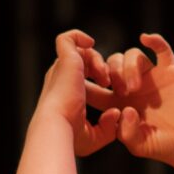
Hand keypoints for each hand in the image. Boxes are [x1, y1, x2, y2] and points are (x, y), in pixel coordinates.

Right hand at [36, 30, 119, 155]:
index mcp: (66, 94)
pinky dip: (78, 36)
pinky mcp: (65, 61)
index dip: (97, 78)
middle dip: (99, 69)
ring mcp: (62, 69)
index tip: (110, 88)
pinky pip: (67, 39)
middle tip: (110, 83)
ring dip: (97, 60)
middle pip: (81, 63)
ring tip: (105, 77)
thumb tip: (116, 113)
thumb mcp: (95, 136)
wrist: (57, 128)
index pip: (80, 78)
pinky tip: (91, 43)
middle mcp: (61, 79)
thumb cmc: (71, 137)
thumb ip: (108, 127)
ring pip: (79, 52)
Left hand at [86, 33, 173, 168]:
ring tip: (135, 87)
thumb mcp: (139, 146)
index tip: (86, 83)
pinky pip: (162, 49)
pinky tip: (147, 39)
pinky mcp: (170, 73)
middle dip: (110, 72)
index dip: (86, 79)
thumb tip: (126, 108)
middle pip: (111, 63)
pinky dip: (155, 41)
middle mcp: (133, 87)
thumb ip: (126, 132)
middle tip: (120, 91)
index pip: (95, 85)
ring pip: (131, 55)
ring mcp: (152, 78)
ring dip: (129, 67)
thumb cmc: (165, 147)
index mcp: (119, 103)